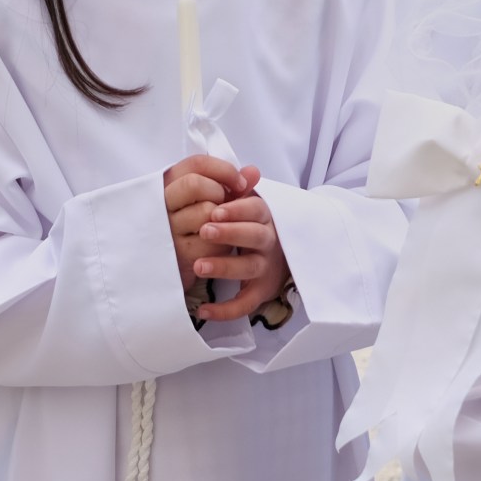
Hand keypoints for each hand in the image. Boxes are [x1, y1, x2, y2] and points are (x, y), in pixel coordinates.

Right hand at [162, 156, 248, 291]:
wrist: (178, 261)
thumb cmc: (197, 222)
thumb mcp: (210, 199)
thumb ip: (231, 184)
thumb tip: (254, 172)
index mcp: (169, 183)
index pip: (197, 164)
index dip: (224, 170)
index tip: (240, 183)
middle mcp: (164, 203)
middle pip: (194, 184)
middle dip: (219, 193)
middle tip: (225, 205)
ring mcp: (170, 229)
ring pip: (205, 212)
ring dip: (224, 220)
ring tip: (222, 225)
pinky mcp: (180, 253)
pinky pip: (211, 242)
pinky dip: (223, 243)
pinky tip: (220, 244)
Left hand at [192, 186, 287, 322]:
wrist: (282, 254)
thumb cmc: (254, 223)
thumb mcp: (251, 203)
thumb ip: (244, 188)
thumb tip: (250, 170)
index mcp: (266, 217)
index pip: (256, 210)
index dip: (236, 211)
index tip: (214, 211)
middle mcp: (269, 242)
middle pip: (254, 236)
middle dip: (230, 234)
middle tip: (205, 231)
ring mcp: (266, 268)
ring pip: (249, 268)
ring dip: (225, 267)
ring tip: (199, 266)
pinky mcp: (261, 291)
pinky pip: (245, 304)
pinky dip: (225, 311)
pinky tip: (203, 310)